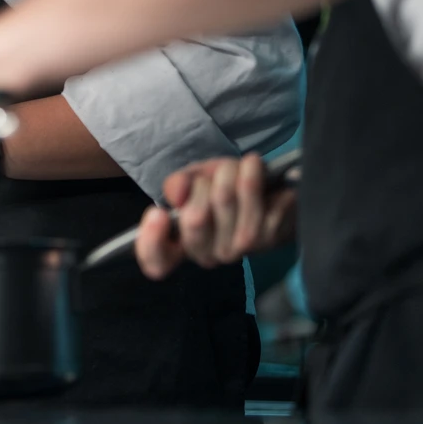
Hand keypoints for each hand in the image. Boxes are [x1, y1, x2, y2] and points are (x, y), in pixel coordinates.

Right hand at [134, 153, 295, 279]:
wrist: (271, 199)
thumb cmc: (223, 190)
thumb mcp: (194, 181)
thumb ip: (178, 184)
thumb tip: (178, 193)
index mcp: (182, 244)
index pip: (156, 260)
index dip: (152, 240)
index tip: (157, 214)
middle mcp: (207, 255)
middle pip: (195, 218)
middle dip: (207, 182)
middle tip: (222, 169)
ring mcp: (238, 251)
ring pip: (229, 205)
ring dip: (240, 177)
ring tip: (249, 163)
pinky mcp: (268, 241)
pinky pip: (262, 206)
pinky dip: (265, 185)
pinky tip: (269, 183)